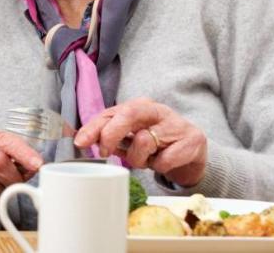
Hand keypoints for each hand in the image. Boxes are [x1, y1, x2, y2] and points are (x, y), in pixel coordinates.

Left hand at [74, 97, 207, 186]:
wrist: (192, 151)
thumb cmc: (156, 143)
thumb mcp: (131, 137)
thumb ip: (110, 136)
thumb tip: (83, 140)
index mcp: (139, 106)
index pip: (111, 112)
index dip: (93, 127)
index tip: (81, 142)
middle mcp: (157, 110)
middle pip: (128, 114)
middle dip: (111, 135)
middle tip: (105, 153)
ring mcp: (176, 123)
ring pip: (144, 141)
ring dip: (139, 159)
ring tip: (145, 160)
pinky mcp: (192, 139)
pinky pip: (165, 160)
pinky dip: (159, 167)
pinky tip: (163, 162)